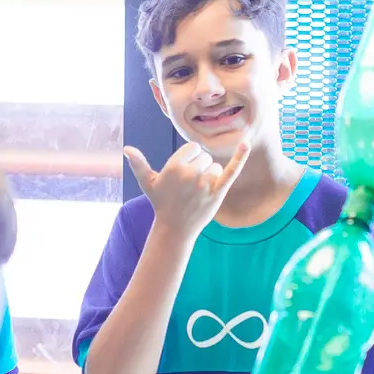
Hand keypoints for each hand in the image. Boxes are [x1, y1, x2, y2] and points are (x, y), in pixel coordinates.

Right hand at [123, 140, 250, 239]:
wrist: (175, 228)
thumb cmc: (161, 203)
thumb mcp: (148, 183)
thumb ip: (138, 164)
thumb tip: (126, 149)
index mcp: (174, 166)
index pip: (193, 149)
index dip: (190, 160)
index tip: (183, 174)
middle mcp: (190, 173)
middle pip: (205, 157)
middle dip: (199, 168)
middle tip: (189, 187)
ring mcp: (205, 183)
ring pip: (215, 167)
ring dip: (210, 176)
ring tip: (198, 192)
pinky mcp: (218, 192)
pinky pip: (231, 171)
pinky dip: (240, 157)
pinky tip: (246, 144)